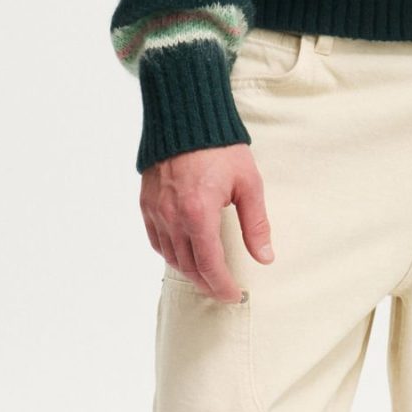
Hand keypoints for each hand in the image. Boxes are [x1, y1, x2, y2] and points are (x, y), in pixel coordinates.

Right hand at [142, 145, 274, 299]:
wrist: (185, 116)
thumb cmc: (220, 147)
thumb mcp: (248, 184)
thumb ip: (256, 224)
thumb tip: (265, 257)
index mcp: (199, 214)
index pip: (210, 265)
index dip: (222, 286)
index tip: (233, 295)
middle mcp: (173, 217)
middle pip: (188, 266)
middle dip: (207, 283)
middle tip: (222, 291)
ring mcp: (156, 211)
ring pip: (170, 256)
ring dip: (189, 271)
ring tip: (206, 277)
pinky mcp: (146, 203)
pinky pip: (156, 240)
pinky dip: (170, 253)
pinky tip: (183, 255)